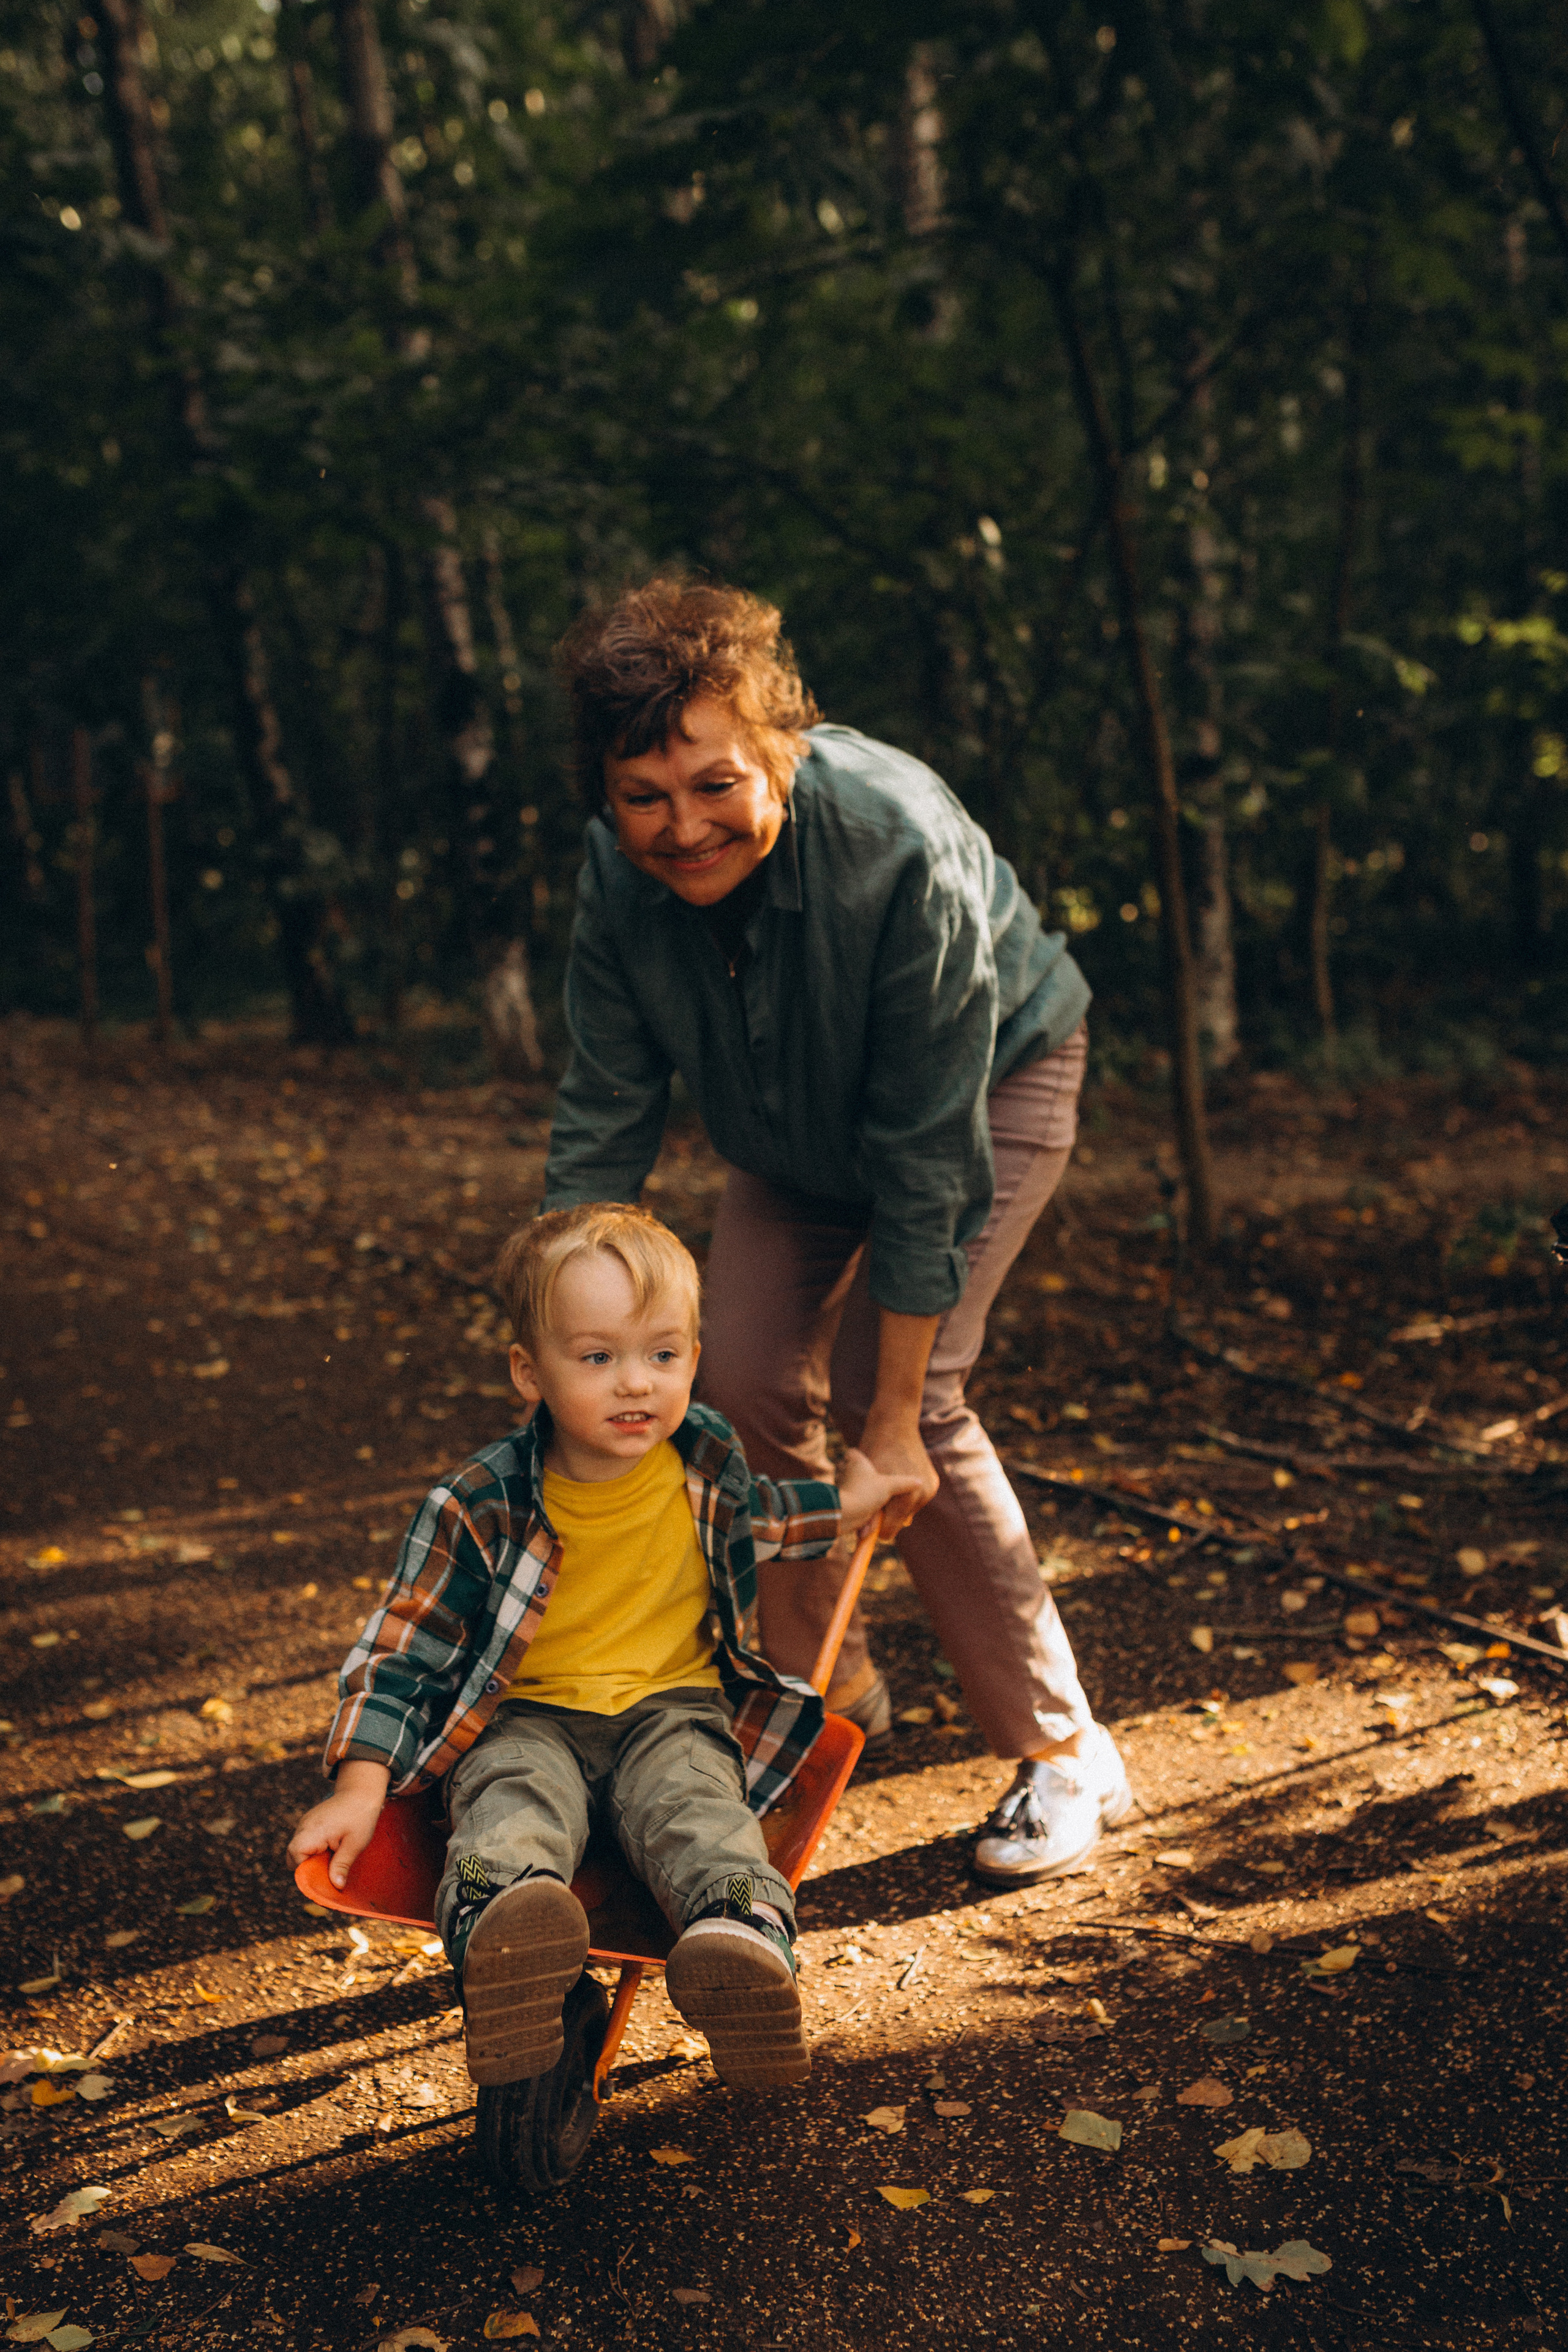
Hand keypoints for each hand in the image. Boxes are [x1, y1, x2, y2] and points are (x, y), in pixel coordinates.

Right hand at [286, 1760, 389, 1889]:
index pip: (295, 1858)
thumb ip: (342, 1865)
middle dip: (307, 1866)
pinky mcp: (310, 1822)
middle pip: (292, 1856)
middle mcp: (303, 1827)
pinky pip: (306, 1840)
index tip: (324, 1875)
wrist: (362, 1790)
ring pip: (298, 1849)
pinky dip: (315, 1848)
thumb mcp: (355, 1843)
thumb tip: (336, 1886)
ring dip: (312, 1857)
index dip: (307, 1871)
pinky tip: (332, 1846)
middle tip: (329, 1868)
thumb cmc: (360, 1816)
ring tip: (333, 1854)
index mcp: (312, 1832)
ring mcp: (305, 1823)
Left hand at [841, 1426, 937, 1538]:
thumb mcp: (867, 1479)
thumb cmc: (875, 1448)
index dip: (874, 1528)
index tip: (863, 1527)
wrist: (895, 1422)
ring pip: (908, 1510)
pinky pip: (915, 1499)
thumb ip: (868, 1507)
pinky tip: (895, 1482)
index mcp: (907, 1496)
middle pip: (900, 1521)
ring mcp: (930, 1488)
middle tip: (871, 1501)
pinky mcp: (933, 1482)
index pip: (889, 1529)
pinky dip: (904, 1496)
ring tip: (883, 1488)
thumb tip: (865, 1535)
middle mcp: (923, 1494)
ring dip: (895, 1505)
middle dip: (885, 1515)